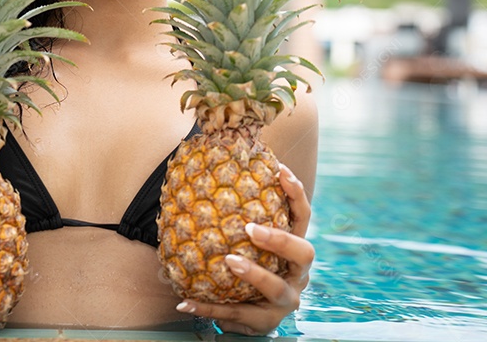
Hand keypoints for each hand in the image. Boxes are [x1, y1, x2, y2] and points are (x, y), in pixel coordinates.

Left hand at [175, 165, 313, 335]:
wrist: (246, 312)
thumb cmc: (244, 263)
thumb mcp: (245, 240)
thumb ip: (235, 211)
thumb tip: (202, 164)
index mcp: (294, 249)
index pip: (302, 217)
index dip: (296, 194)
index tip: (280, 170)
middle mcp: (297, 274)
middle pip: (303, 253)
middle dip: (280, 239)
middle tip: (251, 228)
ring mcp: (286, 300)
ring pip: (277, 288)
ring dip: (254, 274)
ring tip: (230, 262)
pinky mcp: (266, 323)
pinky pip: (238, 314)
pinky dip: (209, 307)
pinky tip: (183, 302)